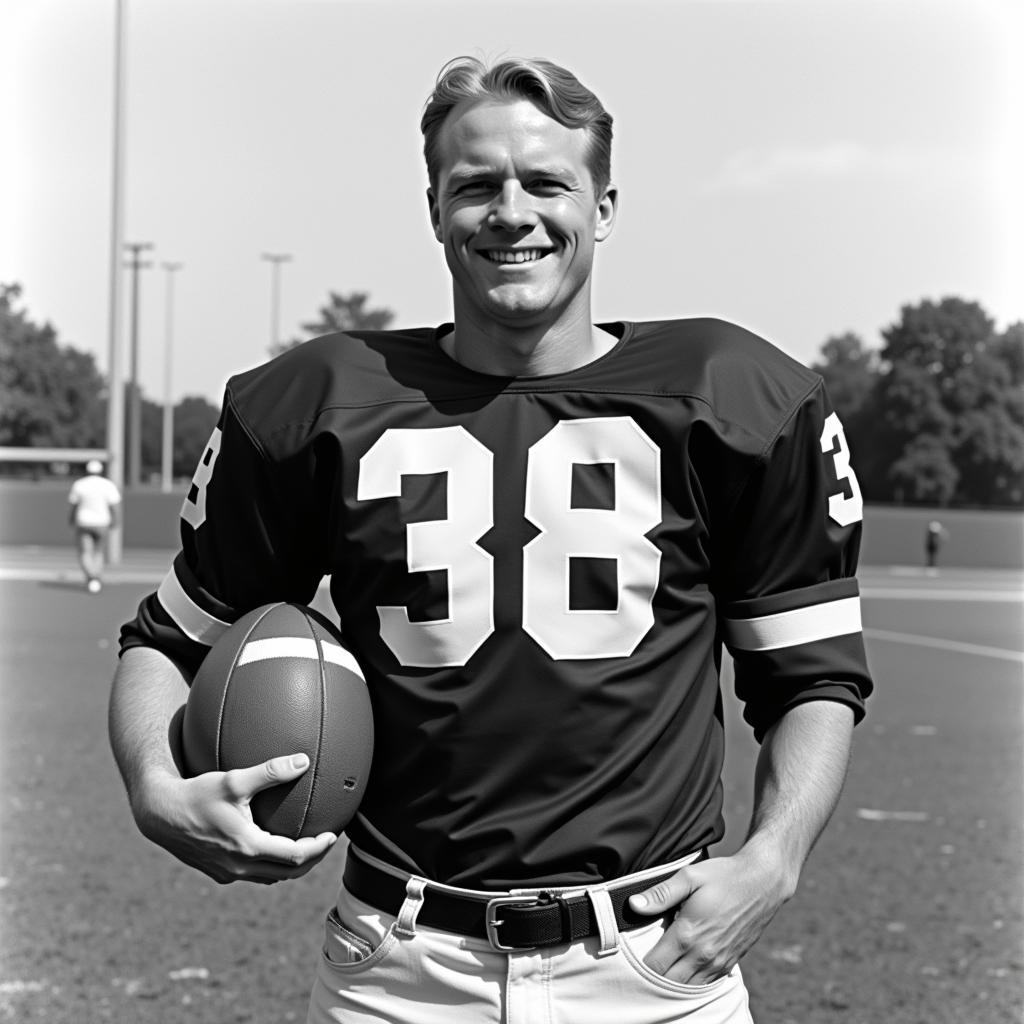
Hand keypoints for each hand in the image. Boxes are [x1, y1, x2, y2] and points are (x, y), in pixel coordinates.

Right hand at [133, 752, 337, 884]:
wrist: (160, 815)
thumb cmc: (197, 793)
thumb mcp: (235, 779)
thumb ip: (271, 771)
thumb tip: (303, 760)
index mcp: (248, 847)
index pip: (296, 856)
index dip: (319, 848)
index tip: (333, 835)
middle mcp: (239, 866)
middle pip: (288, 873)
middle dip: (311, 860)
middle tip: (325, 842)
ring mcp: (227, 873)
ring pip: (270, 877)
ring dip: (291, 866)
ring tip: (305, 846)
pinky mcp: (218, 872)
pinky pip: (253, 874)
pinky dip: (270, 866)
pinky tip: (273, 847)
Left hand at [627, 845, 794, 984]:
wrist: (763, 883)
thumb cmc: (724, 876)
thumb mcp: (689, 876)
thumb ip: (660, 893)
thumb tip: (633, 905)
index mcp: (688, 934)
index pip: (655, 965)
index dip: (639, 964)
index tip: (631, 954)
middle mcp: (703, 954)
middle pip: (668, 982)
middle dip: (653, 976)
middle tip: (643, 961)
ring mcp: (719, 962)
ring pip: (687, 988)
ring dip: (672, 981)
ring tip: (662, 965)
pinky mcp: (730, 963)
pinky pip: (705, 984)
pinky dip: (691, 981)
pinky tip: (684, 967)